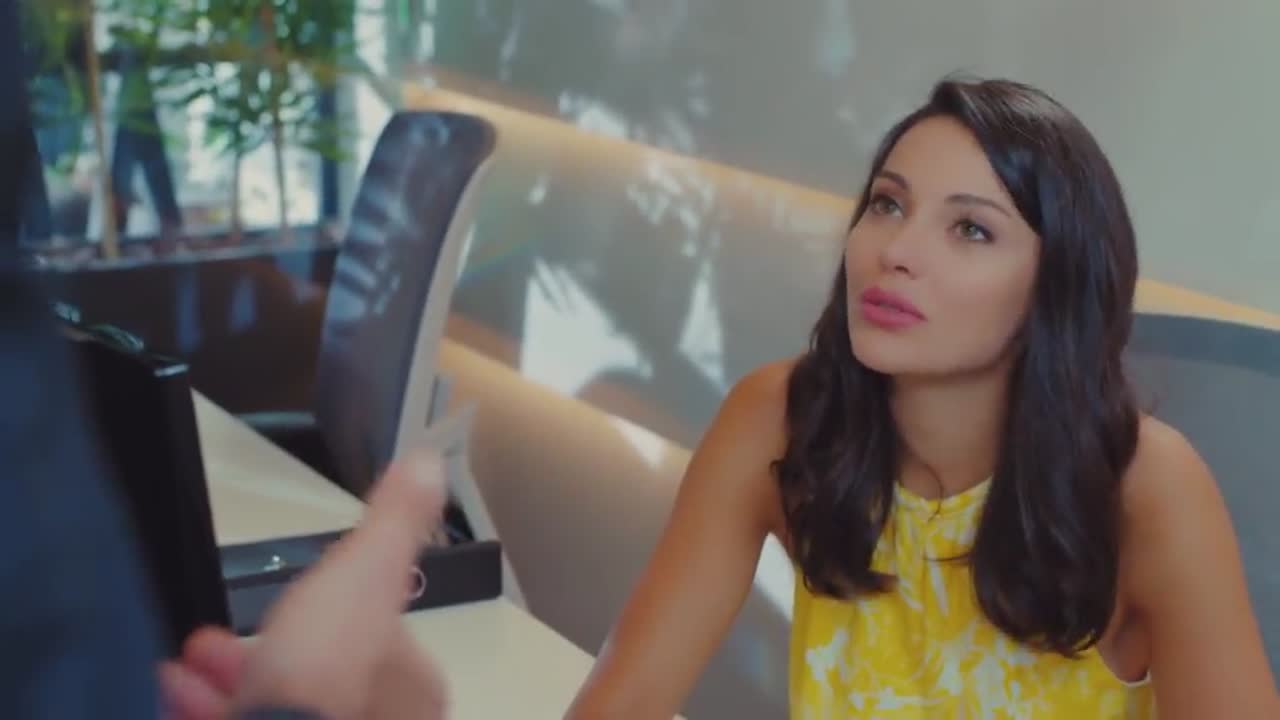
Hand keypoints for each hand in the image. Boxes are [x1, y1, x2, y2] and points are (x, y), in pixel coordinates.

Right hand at [161, 451, 449, 719]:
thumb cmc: (322, 671)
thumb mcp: (365, 576)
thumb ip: (392, 523)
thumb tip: (428, 463)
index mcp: (415, 684)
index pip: (369, 635)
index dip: (322, 609)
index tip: (285, 599)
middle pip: (318, 671)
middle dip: (264, 645)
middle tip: (214, 639)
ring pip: (282, 699)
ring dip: (232, 675)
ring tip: (189, 662)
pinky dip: (216, 708)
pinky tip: (182, 695)